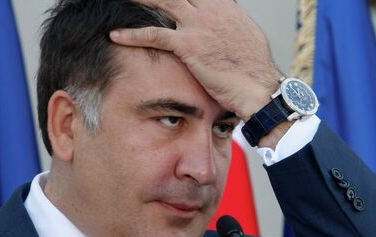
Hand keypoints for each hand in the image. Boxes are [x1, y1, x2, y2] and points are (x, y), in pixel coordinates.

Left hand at [109, 0, 282, 119]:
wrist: (260, 88)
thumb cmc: (254, 68)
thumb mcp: (245, 36)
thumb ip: (228, 23)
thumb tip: (224, 21)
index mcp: (224, 5)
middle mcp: (211, 9)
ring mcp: (199, 25)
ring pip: (162, 2)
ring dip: (140, 0)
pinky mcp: (189, 45)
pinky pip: (154, 35)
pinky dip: (132, 35)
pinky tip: (115, 34)